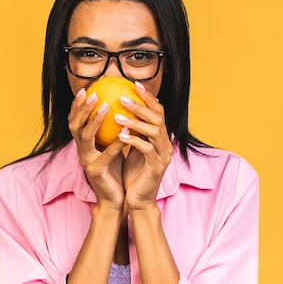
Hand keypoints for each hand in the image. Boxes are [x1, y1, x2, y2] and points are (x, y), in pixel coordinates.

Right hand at [67, 88, 126, 208]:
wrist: (113, 198)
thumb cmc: (115, 170)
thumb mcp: (111, 146)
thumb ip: (111, 130)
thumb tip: (121, 106)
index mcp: (84, 144)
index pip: (76, 120)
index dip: (78, 104)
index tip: (86, 88)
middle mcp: (81, 150)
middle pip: (75, 125)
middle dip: (82, 108)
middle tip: (92, 93)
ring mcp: (86, 161)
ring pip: (85, 137)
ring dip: (94, 120)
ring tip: (106, 106)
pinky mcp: (96, 171)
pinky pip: (106, 154)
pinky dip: (114, 142)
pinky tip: (124, 130)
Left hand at [115, 82, 172, 209]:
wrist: (138, 199)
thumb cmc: (133, 173)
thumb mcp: (133, 147)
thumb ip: (133, 130)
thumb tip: (120, 109)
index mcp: (160, 138)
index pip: (158, 111)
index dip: (148, 96)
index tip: (134, 84)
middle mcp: (165, 144)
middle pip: (158, 117)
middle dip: (141, 105)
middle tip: (122, 97)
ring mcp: (163, 155)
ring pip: (154, 131)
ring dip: (135, 121)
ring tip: (117, 115)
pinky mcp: (157, 167)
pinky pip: (146, 149)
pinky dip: (133, 140)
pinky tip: (119, 136)